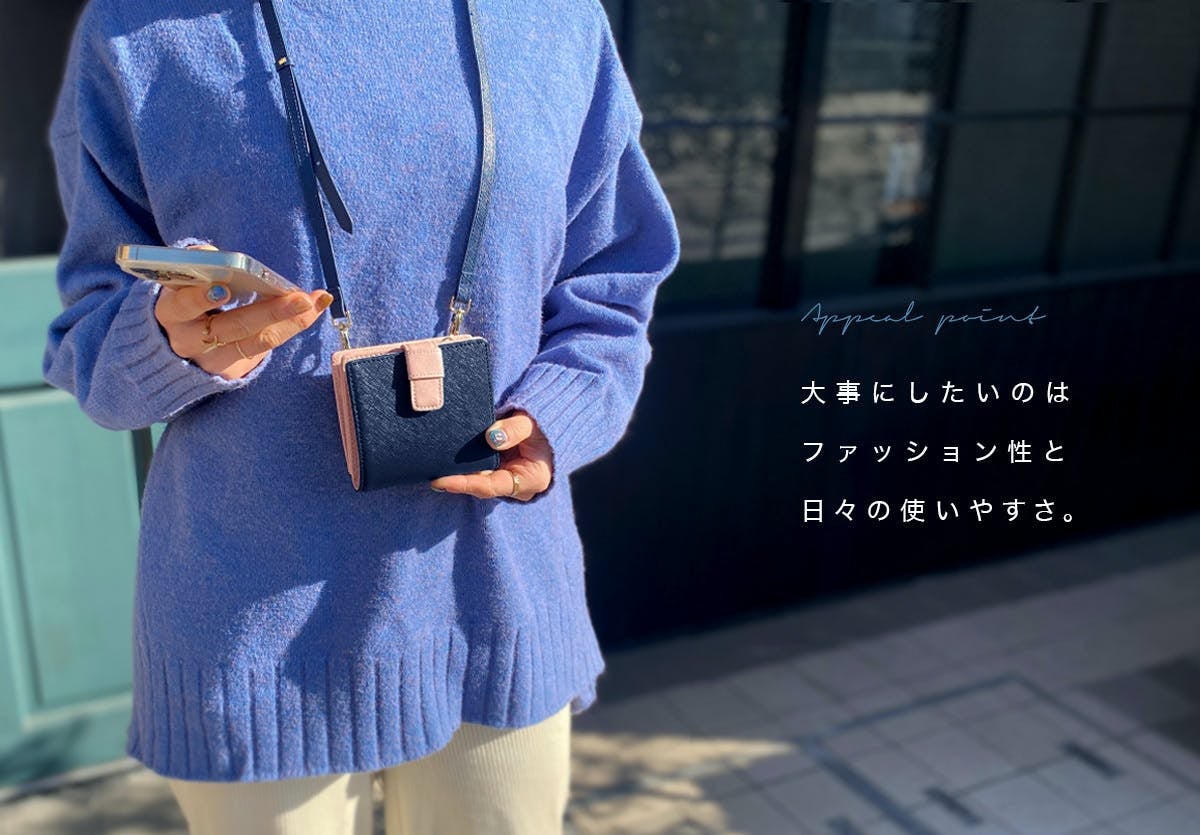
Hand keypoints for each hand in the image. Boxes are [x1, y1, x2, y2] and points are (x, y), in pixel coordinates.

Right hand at [153, 245, 332, 380]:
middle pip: (232, 327)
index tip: (223, 289)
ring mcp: (211, 359)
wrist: (179, 341)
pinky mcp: (231, 369)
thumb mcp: (184, 279)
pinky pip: (266, 347)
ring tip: (313, 301)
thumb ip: (197, 263)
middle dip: (268, 311)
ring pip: (256, 341)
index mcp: (171, 312)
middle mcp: (188, 340)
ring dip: (290, 321)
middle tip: (299, 297)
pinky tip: (313, 308)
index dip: (201, 298)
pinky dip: (292, 326)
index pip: (182, 306)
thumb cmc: (187, 297)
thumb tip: (214, 255)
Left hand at [430, 410, 552, 501]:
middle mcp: (516, 486)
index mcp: (530, 480)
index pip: (491, 486)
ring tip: (432, 463)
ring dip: (458, 471)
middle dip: (456, 478)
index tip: (440, 480)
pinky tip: (443, 457)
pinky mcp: (498, 470)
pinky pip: (478, 469)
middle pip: (480, 484)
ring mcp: (507, 479)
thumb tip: (491, 437)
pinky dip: (463, 463)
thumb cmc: (545, 427)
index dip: (465, 484)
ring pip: (478, 477)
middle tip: (429, 470)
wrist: (552, 426)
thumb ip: (515, 429)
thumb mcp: (533, 424)